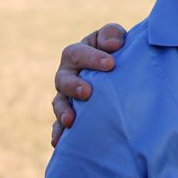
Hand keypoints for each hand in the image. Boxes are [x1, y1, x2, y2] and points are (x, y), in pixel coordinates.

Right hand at [50, 23, 125, 146]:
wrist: (118, 70)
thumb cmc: (115, 50)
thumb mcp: (114, 38)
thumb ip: (112, 34)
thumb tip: (112, 45)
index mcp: (77, 52)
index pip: (80, 53)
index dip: (93, 58)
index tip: (111, 64)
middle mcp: (68, 74)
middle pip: (63, 80)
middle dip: (74, 86)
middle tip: (88, 92)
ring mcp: (67, 95)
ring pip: (59, 103)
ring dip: (63, 112)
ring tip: (71, 121)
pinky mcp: (71, 113)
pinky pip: (60, 124)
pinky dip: (58, 132)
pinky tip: (59, 142)